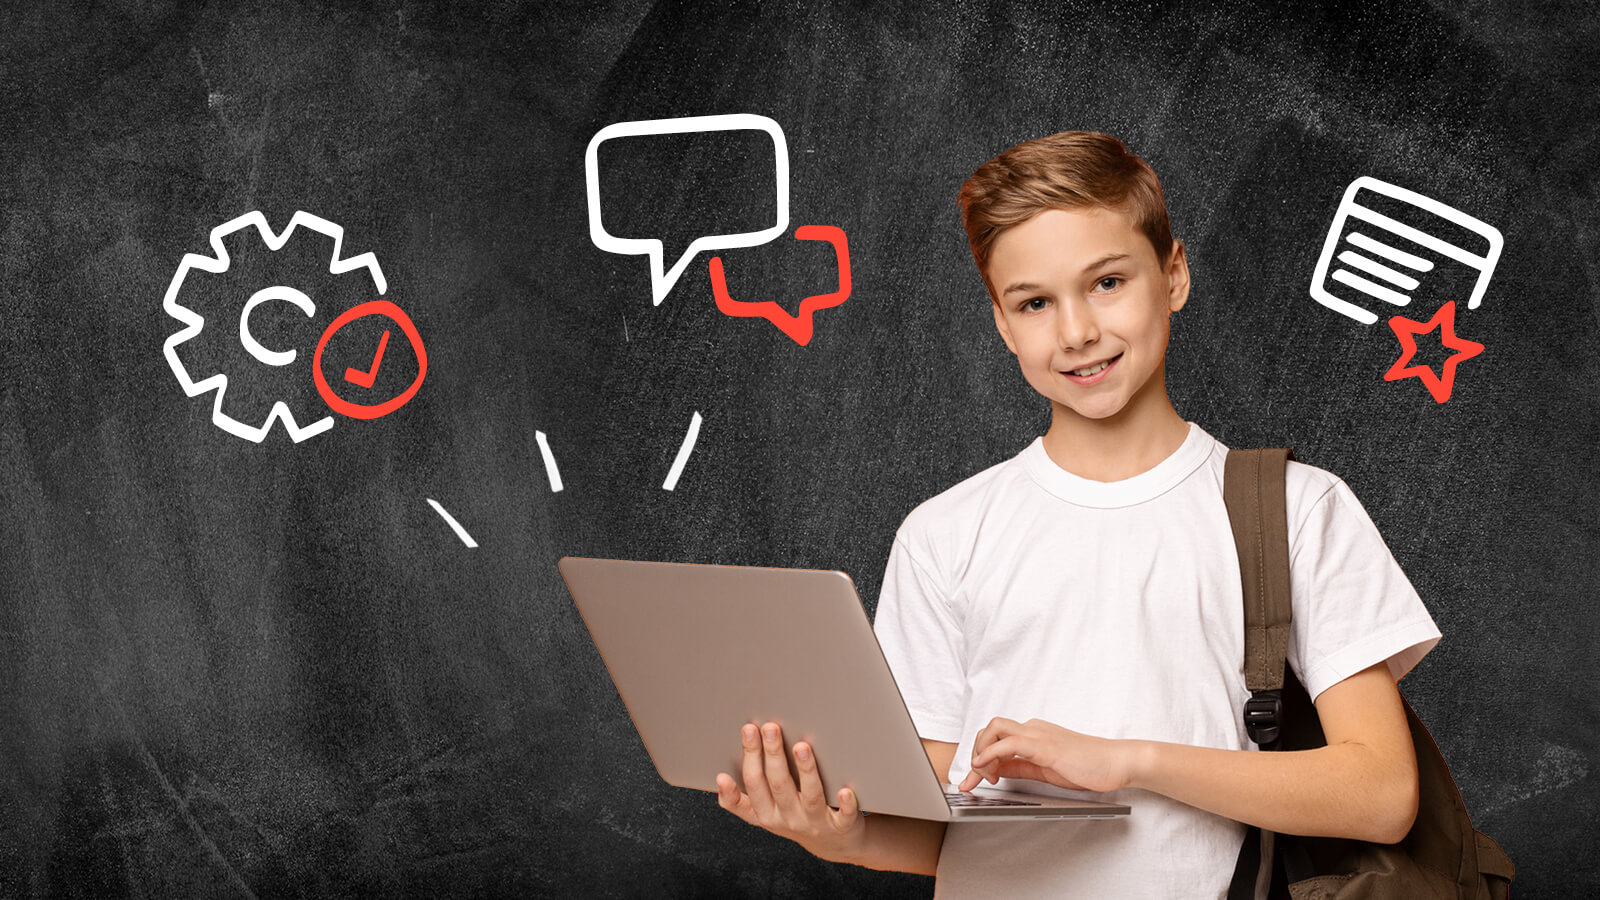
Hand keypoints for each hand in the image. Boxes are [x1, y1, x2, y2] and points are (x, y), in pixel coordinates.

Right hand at [715, 721, 867, 862]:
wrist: (833, 845)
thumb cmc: (795, 818)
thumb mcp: (763, 814)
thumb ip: (740, 800)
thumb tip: (719, 779)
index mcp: (767, 813)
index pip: (754, 784)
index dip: (749, 758)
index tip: (747, 731)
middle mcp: (789, 819)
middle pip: (779, 785)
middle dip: (773, 754)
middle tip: (770, 726)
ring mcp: (815, 823)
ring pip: (810, 796)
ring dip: (805, 771)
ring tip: (802, 746)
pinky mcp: (841, 828)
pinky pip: (843, 817)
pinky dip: (845, 805)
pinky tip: (845, 790)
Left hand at [957, 717, 1134, 793]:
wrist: (1117, 762)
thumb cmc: (1088, 765)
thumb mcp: (1045, 769)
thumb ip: (1021, 766)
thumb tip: (998, 769)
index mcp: (1033, 734)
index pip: (995, 737)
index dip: (979, 756)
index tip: (973, 779)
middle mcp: (1032, 729)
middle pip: (990, 729)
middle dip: (975, 752)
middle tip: (975, 778)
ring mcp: (1038, 735)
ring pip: (994, 729)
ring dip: (980, 751)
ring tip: (982, 775)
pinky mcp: (1045, 746)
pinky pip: (1009, 743)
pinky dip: (991, 753)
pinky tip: (985, 767)